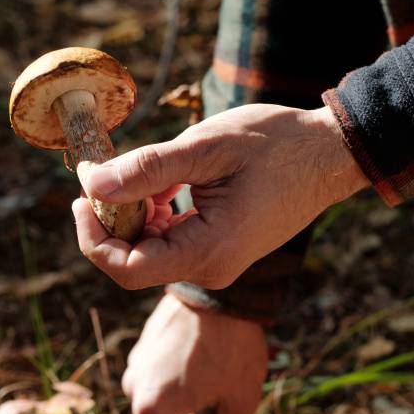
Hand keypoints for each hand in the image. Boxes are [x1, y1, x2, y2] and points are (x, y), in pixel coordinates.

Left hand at [73, 104, 366, 289]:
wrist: (331, 154)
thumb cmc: (278, 144)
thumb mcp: (207, 147)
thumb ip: (148, 169)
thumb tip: (93, 184)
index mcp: (210, 251)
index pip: (127, 269)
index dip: (94, 238)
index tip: (82, 196)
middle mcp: (212, 268)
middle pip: (134, 262)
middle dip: (111, 221)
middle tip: (104, 172)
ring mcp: (216, 262)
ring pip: (150, 250)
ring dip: (133, 213)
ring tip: (142, 170)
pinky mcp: (219, 249)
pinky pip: (171, 241)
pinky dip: (155, 213)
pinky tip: (163, 182)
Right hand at [122, 293, 266, 413]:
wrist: (218, 290)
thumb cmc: (231, 347)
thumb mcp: (241, 400)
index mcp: (154, 410)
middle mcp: (136, 389)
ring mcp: (137, 366)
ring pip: (155, 407)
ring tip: (217, 400)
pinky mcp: (143, 349)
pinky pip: (155, 382)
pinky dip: (176, 392)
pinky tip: (205, 376)